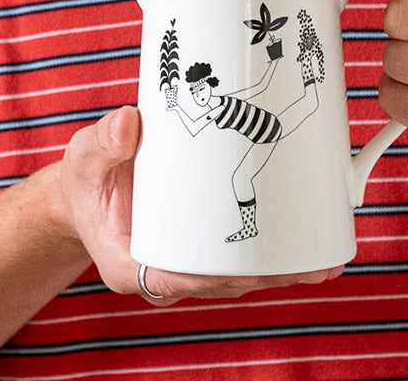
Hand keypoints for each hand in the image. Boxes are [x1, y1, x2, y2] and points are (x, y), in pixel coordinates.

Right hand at [58, 106, 343, 303]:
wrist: (88, 191)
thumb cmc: (87, 179)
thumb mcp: (86, 157)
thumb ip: (105, 142)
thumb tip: (129, 122)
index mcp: (130, 263)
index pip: (172, 280)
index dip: (213, 278)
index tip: (249, 271)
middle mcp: (162, 272)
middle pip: (218, 284)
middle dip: (265, 277)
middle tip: (307, 265)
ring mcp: (184, 265)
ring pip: (235, 278)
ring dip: (277, 273)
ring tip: (321, 260)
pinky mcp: (201, 252)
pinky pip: (238, 263)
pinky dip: (272, 259)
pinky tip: (311, 252)